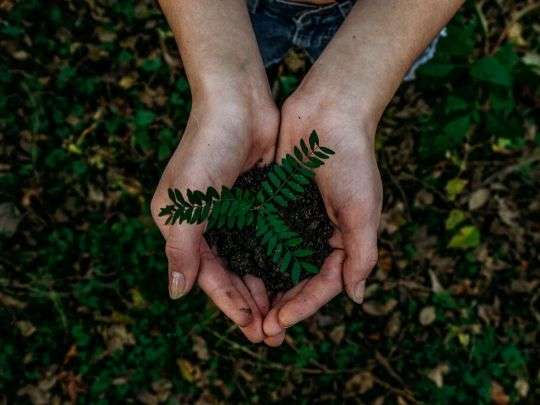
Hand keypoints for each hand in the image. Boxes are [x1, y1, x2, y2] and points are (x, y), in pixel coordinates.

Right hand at [151, 94, 278, 342]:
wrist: (238, 102)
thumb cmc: (207, 149)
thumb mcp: (186, 202)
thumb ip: (181, 249)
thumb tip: (176, 294)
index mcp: (182, 226)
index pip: (207, 275)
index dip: (229, 303)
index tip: (252, 327)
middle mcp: (205, 223)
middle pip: (229, 273)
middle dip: (249, 303)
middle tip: (272, 333)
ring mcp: (232, 212)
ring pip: (249, 260)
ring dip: (264, 286)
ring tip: (284, 314)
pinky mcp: (256, 201)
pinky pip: (266, 239)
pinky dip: (275, 259)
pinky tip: (291, 278)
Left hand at [263, 90, 382, 339]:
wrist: (329, 112)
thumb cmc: (352, 160)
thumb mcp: (362, 210)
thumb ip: (361, 254)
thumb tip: (356, 298)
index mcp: (343, 240)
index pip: (323, 284)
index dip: (303, 306)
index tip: (279, 323)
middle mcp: (319, 234)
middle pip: (298, 280)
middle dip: (281, 305)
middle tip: (259, 330)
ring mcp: (296, 220)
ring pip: (277, 263)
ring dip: (264, 287)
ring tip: (245, 311)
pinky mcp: (275, 203)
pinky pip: (262, 236)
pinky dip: (252, 255)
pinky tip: (235, 272)